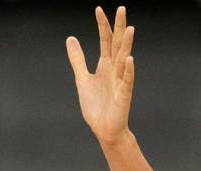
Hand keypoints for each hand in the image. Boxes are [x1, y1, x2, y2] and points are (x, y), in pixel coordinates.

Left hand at [66, 7, 135, 146]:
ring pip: (124, 60)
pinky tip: (129, 60)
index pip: (105, 41)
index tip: (98, 9)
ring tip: (130, 28)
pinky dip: (128, 71)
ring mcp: (120, 81)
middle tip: (121, 8)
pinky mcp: (123, 95)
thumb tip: (71, 38)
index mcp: (105, 66)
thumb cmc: (96, 106)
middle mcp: (114, 70)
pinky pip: (127, 81)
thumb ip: (78, 59)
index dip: (102, 26)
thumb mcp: (82, 79)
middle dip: (119, 28)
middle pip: (117, 45)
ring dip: (127, 45)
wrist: (104, 129)